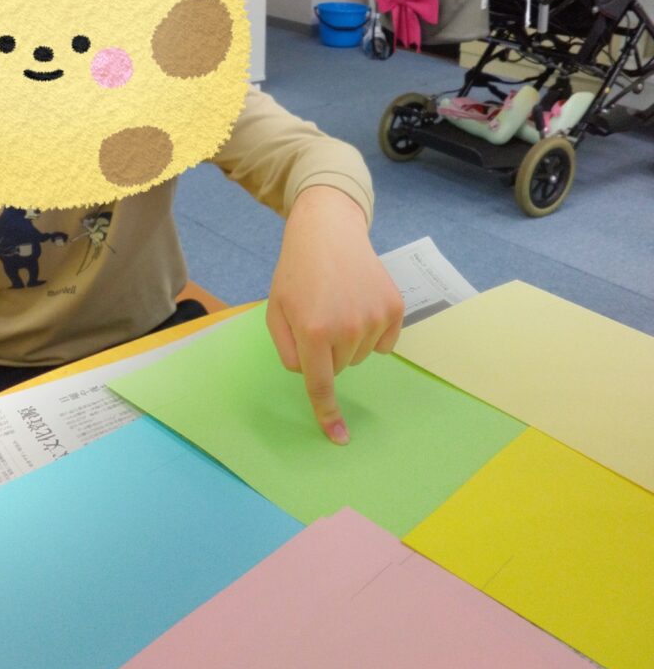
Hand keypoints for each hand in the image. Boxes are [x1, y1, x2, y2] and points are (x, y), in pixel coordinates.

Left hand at [267, 186, 403, 443]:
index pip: (321, 385)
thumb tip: (310, 375)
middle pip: (340, 368)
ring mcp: (374, 318)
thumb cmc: (296, 272)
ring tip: (338, 304)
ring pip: (361, 355)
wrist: (328, 231)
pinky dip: (372, 332)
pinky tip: (359, 303)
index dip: (328, 414)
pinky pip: (384, 343)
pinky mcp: (394, 308)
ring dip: (348, 340)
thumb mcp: (275, 311)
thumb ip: (287, 350)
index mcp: (313, 332)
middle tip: (318, 315)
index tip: (339, 437)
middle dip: (327, 352)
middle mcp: (347, 328)